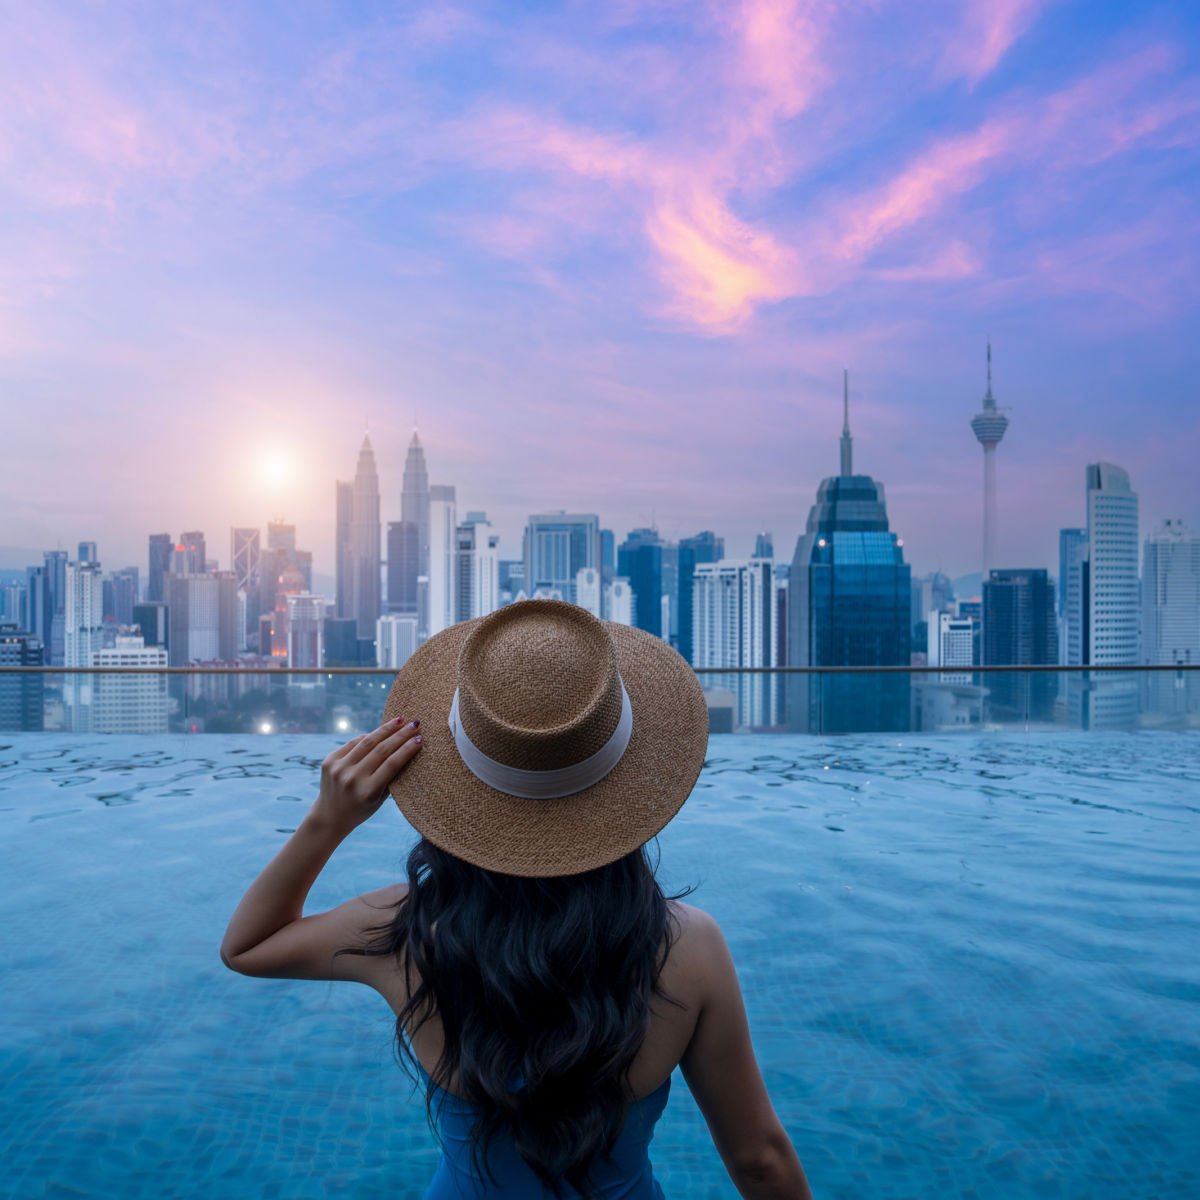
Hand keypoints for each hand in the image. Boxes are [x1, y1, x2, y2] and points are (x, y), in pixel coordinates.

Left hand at [312, 716, 421, 833]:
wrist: (330, 816)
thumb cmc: (362, 808)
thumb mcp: (380, 799)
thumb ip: (391, 776)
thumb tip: (407, 747)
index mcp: (367, 791)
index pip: (392, 764)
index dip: (407, 749)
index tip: (420, 738)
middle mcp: (352, 779)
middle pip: (381, 750)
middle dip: (400, 734)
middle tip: (414, 723)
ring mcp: (338, 769)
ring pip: (366, 742)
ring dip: (385, 729)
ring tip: (399, 720)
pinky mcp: (329, 761)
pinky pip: (353, 743)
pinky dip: (368, 736)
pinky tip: (380, 730)